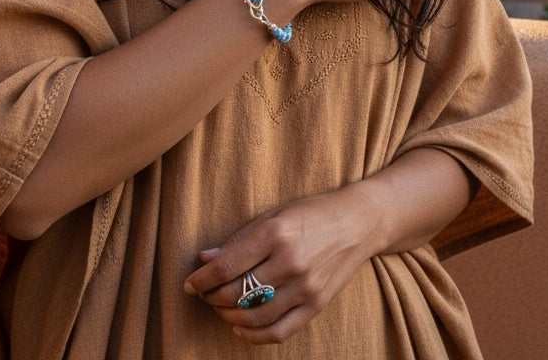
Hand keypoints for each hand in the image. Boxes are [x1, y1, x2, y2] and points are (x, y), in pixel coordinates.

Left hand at [182, 186, 372, 344]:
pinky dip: (255, 335)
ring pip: (254, 316)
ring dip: (229, 316)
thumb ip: (239, 239)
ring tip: (221, 308)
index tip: (189, 284)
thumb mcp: (273, 214)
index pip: (227, 266)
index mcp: (275, 233)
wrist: (358, 221)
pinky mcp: (316, 304)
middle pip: (237, 293)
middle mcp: (290, 262)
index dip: (202, 279)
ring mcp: (305, 286)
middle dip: (212, 297)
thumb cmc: (311, 212)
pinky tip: (241, 328)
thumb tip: (205, 260)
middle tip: (204, 294)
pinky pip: (280, 331)